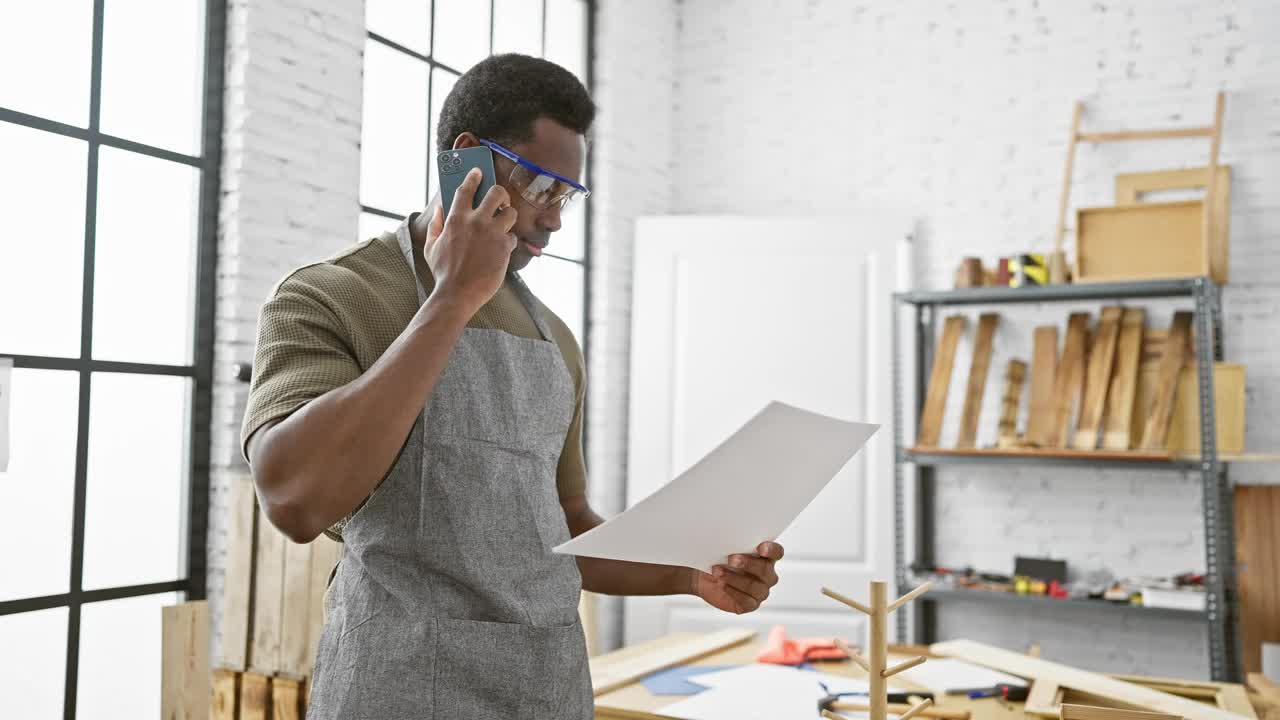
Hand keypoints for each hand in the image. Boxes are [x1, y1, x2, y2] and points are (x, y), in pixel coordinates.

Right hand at [423, 168, 517, 312]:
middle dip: (501, 194)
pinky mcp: (504, 246)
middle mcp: (476, 221)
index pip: (466, 188)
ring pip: (510, 212)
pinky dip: (508, 242)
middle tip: (500, 201)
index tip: (479, 171)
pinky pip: (512, 237)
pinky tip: (501, 250)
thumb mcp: (431, 247)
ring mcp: (492, 233)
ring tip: (503, 224)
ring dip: (508, 217)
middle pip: (497, 193)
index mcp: (456, 218)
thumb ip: (435, 226)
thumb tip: (439, 211)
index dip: (473, 177)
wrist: (457, 294)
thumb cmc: (443, 272)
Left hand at [691, 542, 783, 614]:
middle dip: (748, 564)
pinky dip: (732, 591)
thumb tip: (732, 540)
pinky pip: (746, 600)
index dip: (771, 550)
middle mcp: (767, 575)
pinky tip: (721, 584)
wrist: (705, 578)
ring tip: (718, 571)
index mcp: (766, 557)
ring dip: (734, 578)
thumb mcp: (726, 549)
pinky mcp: (750, 605)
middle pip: (765, 570)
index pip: (777, 552)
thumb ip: (735, 545)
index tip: (760, 547)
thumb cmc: (719, 560)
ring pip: (754, 586)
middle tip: (731, 559)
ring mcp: (761, 591)